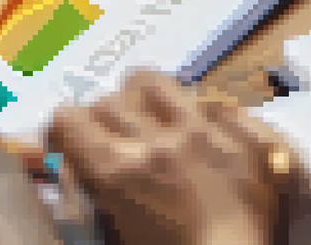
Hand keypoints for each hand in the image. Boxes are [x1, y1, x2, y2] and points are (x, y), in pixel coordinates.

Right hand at [46, 69, 308, 244]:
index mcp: (116, 170)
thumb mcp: (115, 229)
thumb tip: (73, 161)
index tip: (70, 143)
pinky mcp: (246, 137)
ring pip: (153, 82)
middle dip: (103, 121)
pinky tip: (203, 133)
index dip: (64, 131)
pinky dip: (203, 114)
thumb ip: (94, 185)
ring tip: (153, 120)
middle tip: (112, 142)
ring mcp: (204, 133)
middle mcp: (154, 141)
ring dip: (145, 100)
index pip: (67, 117)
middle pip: (107, 101)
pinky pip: (213, 102)